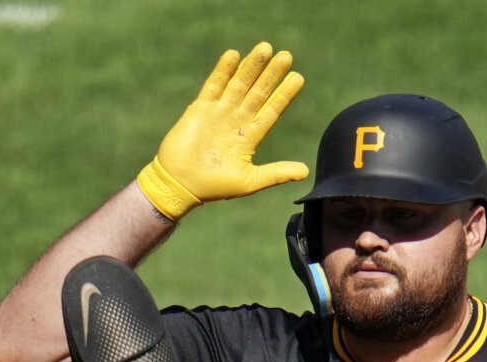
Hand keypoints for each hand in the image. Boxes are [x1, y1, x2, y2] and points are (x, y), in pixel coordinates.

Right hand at [137, 43, 308, 220]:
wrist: (181, 185)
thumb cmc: (214, 187)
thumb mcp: (250, 181)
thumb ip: (276, 173)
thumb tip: (306, 172)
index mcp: (249, 137)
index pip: (271, 110)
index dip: (284, 94)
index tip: (298, 77)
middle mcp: (236, 121)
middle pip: (258, 92)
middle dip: (271, 75)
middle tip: (286, 56)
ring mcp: (219, 112)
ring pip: (239, 84)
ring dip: (251, 66)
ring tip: (266, 48)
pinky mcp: (200, 108)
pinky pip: (214, 85)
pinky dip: (223, 70)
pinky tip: (234, 55)